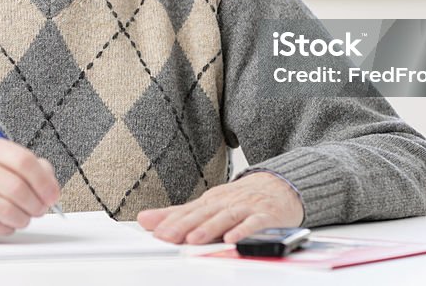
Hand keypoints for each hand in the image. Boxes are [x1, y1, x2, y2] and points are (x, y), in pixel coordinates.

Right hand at [0, 138, 60, 238]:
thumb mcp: (0, 161)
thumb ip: (30, 168)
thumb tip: (50, 186)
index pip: (24, 161)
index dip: (44, 181)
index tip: (53, 195)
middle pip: (16, 187)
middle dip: (36, 204)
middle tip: (41, 210)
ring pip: (5, 209)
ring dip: (23, 218)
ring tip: (25, 218)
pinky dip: (7, 227)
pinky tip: (8, 223)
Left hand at [137, 172, 303, 244]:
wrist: (280, 186)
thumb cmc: (240, 199)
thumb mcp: (207, 204)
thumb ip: (177, 214)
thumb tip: (145, 219)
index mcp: (210, 201)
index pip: (188, 211)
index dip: (171, 221)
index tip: (155, 231)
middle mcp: (226, 202)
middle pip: (203, 214)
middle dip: (184, 226)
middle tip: (168, 237)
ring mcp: (246, 207)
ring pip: (225, 217)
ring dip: (209, 228)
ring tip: (194, 239)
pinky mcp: (265, 216)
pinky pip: (254, 224)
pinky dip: (243, 231)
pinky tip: (233, 239)